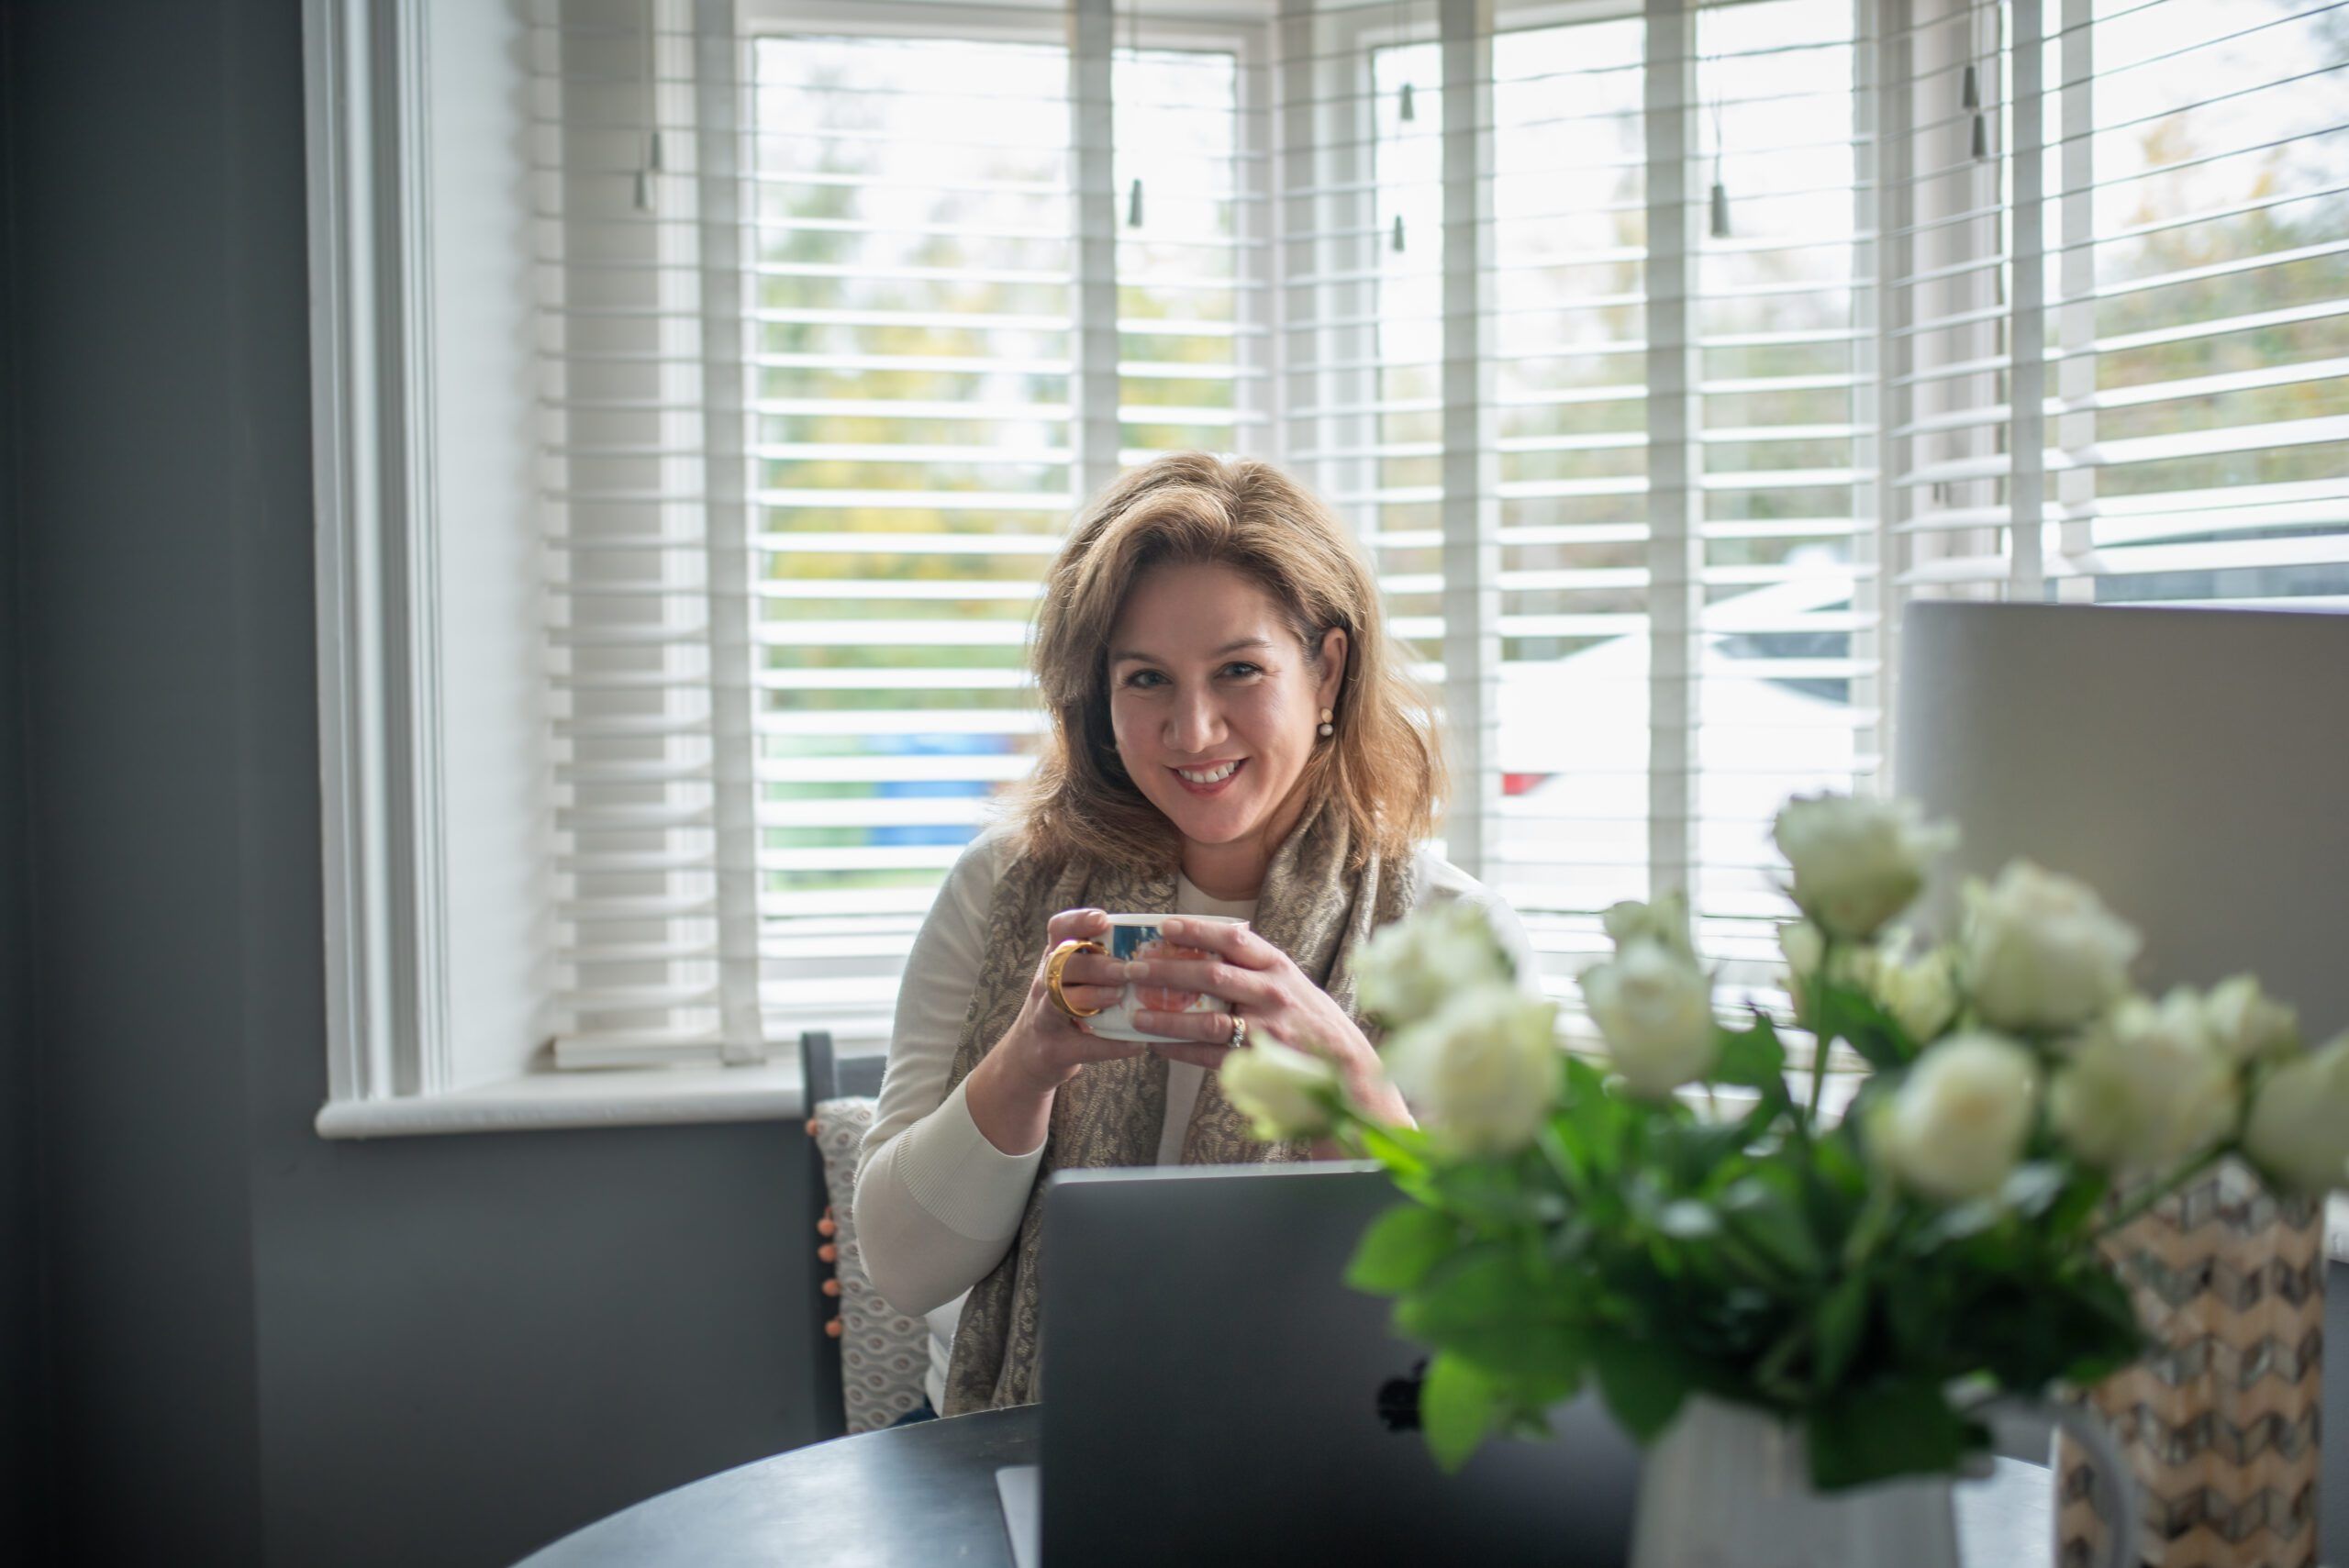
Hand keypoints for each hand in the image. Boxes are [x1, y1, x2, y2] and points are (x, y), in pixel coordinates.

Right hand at [964, 908, 1148, 1154]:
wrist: (1027, 1056)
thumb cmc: (1063, 1009)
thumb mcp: (1071, 980)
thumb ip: (1099, 964)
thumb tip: (1156, 954)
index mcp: (1053, 961)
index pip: (1057, 930)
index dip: (1078, 921)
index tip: (1103, 920)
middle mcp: (1043, 985)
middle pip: (1061, 965)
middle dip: (1094, 965)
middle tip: (1125, 969)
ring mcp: (1044, 1019)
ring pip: (1060, 1000)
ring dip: (1093, 996)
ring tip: (1119, 996)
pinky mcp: (1054, 1050)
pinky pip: (1083, 1046)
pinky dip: (1112, 1045)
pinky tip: (1137, 1044)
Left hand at [1122, 916, 1411, 1125]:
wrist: (1346, 1068)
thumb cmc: (1313, 1021)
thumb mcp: (1293, 983)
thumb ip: (1259, 964)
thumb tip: (1220, 937)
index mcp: (1278, 967)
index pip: (1232, 939)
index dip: (1196, 930)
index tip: (1163, 926)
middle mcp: (1271, 992)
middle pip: (1210, 973)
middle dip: (1166, 969)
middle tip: (1133, 969)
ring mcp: (1265, 1027)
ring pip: (1206, 1017)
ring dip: (1166, 1015)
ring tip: (1136, 1014)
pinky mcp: (1258, 1060)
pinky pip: (1210, 1053)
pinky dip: (1181, 1049)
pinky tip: (1158, 1046)